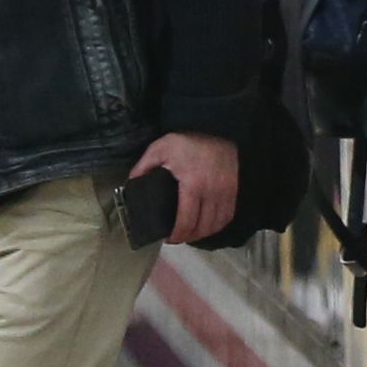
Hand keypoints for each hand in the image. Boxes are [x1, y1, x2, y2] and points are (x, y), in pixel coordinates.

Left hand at [129, 130, 240, 245]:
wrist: (217, 127)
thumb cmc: (187, 141)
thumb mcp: (160, 149)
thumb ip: (144, 167)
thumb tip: (130, 185)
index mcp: (193, 184)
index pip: (187, 220)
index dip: (178, 235)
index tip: (169, 239)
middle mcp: (212, 192)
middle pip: (203, 227)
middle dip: (189, 237)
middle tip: (178, 237)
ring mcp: (226, 192)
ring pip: (217, 224)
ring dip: (204, 233)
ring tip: (191, 233)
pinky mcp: (235, 190)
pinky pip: (228, 216)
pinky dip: (217, 225)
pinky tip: (207, 225)